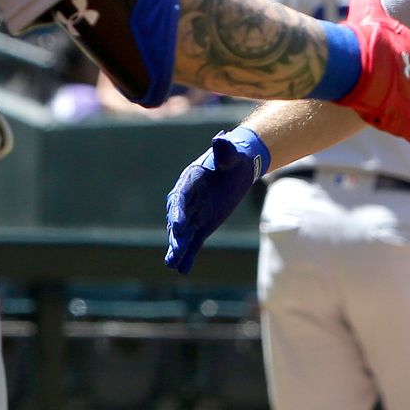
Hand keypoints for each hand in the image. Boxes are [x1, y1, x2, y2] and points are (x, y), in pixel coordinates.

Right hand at [164, 130, 267, 274]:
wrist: (238, 167)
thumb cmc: (234, 159)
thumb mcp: (232, 155)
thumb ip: (225, 151)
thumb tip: (220, 139)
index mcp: (190, 181)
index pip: (180, 198)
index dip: (178, 212)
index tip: (177, 226)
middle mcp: (187, 199)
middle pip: (178, 219)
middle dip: (176, 235)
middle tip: (175, 249)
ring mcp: (194, 214)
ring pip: (184, 234)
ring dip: (178, 248)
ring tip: (171, 263)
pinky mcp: (202, 225)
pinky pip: (194, 242)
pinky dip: (188, 255)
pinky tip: (182, 269)